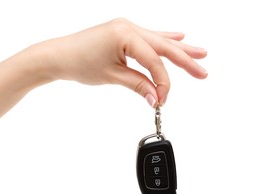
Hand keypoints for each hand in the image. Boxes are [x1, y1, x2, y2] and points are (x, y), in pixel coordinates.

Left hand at [36, 18, 207, 106]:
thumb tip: (157, 98)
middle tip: (203, 73)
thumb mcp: (112, 76)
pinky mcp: (123, 32)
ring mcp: (126, 28)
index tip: (163, 99)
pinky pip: (149, 37)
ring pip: (159, 40)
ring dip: (180, 49)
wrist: (59, 55)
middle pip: (163, 47)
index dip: (162, 82)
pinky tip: (179, 36)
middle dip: (185, 61)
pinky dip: (164, 40)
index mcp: (125, 35)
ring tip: (201, 53)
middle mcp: (129, 27)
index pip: (154, 61)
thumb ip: (138, 85)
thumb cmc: (78, 63)